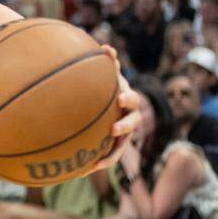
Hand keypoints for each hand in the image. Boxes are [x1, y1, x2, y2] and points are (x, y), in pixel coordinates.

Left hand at [94, 47, 140, 170]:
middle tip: (114, 128)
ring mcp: (124, 133)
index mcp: (127, 100)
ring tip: (100, 161)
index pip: (132, 100)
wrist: (108, 103)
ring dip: (113, 151)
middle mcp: (129, 118)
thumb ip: (107, 63)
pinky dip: (101, 162)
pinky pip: (110, 155)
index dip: (127, 99)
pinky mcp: (115, 144)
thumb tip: (106, 48)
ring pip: (122, 144)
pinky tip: (84, 171)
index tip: (119, 99)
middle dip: (125, 125)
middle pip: (133, 122)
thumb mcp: (107, 75)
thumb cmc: (106, 86)